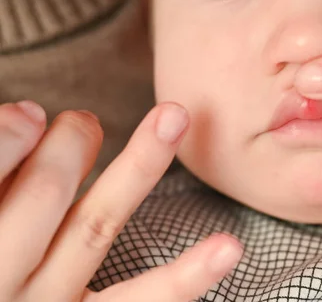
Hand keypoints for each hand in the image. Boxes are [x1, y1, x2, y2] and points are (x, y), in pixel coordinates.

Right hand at [0, 101, 242, 301]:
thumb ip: (1, 171)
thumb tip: (32, 116)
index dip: (9, 138)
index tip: (33, 113)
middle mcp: (0, 279)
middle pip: (44, 193)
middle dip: (72, 143)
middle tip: (83, 121)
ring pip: (96, 226)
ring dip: (140, 165)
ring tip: (174, 117)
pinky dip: (186, 277)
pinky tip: (229, 248)